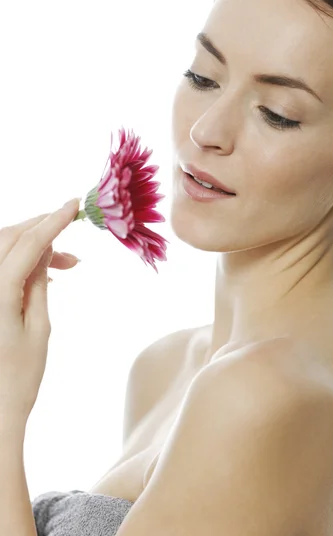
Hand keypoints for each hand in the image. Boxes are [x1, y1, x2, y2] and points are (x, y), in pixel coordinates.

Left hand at [0, 198, 80, 431]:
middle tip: (72, 246)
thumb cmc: (18, 377)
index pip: (26, 244)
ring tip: (65, 265)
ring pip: (2, 250)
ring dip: (32, 247)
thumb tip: (47, 248)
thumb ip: (38, 282)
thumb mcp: (38, 327)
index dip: (52, 220)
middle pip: (8, 239)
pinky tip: (41, 275)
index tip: (74, 206)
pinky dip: (19, 262)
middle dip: (41, 231)